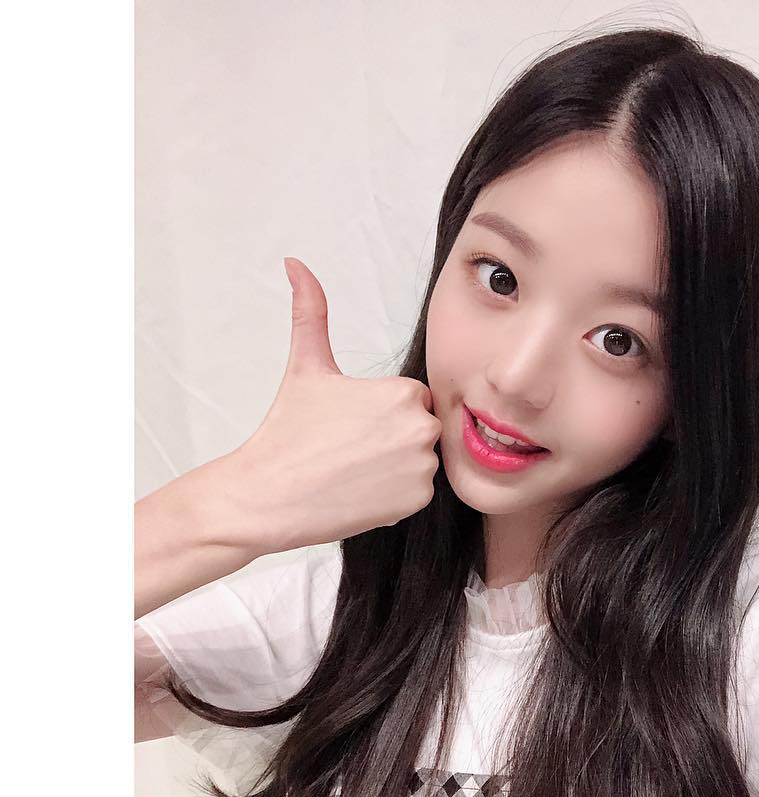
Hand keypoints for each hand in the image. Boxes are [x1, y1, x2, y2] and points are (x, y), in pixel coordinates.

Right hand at [227, 257, 441, 555]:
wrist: (269, 496)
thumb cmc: (287, 433)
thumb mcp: (305, 367)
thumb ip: (311, 312)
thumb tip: (296, 264)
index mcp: (403, 393)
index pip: (412, 400)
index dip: (381, 413)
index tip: (352, 426)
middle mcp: (421, 429)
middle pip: (419, 430)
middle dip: (392, 439)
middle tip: (351, 450)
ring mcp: (422, 469)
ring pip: (419, 462)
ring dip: (395, 467)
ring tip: (354, 471)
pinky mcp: (417, 502)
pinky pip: (417, 493)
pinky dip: (395, 494)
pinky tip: (361, 491)